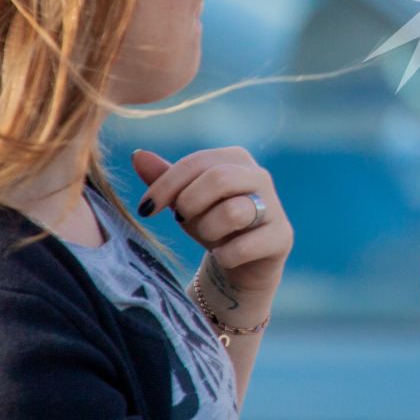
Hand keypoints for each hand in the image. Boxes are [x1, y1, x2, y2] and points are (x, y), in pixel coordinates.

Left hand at [131, 147, 291, 307]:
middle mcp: (260, 177)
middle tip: (180, 219)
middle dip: (189, 203)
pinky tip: (224, 256)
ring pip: (233, 212)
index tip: (146, 209)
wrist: (242, 264)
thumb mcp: (184, 200)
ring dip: (208, 230)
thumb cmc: (210, 223)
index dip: (166, 185)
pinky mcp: (282, 238)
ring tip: (208, 237)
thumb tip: (138, 155)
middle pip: (218, 179)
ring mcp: (275, 207)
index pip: (196, 162)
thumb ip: (164, 178)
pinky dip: (225, 255)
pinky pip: (245, 246)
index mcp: (236, 159)